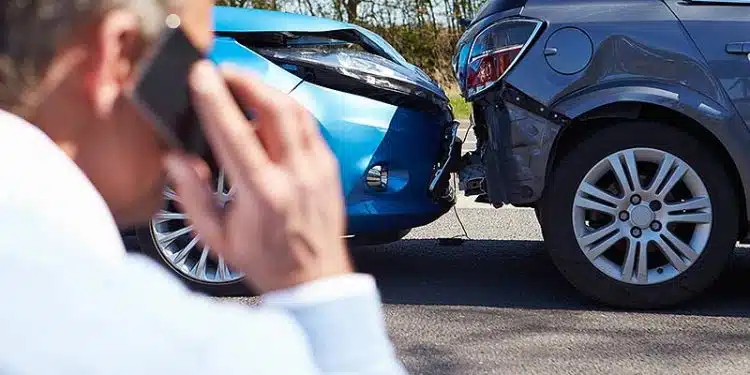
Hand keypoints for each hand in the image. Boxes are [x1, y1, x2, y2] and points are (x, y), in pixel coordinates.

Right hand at [165, 61, 352, 292]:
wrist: (314, 279)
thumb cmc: (266, 261)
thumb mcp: (217, 238)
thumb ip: (192, 196)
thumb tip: (175, 159)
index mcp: (263, 195)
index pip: (236, 134)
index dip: (215, 99)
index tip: (200, 76)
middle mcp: (295, 176)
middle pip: (275, 108)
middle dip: (246, 80)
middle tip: (222, 72)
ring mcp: (318, 168)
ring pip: (296, 111)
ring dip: (267, 90)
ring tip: (242, 85)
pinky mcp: (329, 166)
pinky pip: (309, 125)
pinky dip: (286, 110)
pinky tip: (268, 111)